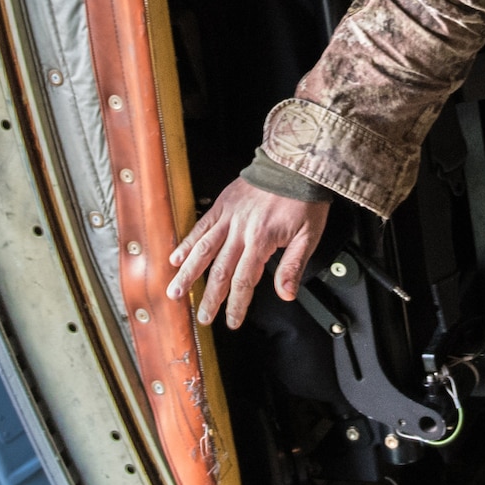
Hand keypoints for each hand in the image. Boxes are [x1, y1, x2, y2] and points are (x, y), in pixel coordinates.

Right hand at [166, 177, 328, 329]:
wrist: (295, 163)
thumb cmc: (304, 199)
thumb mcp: (309, 235)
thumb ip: (293, 266)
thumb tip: (285, 294)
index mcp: (261, 240)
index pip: (244, 280)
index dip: (237, 304)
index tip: (232, 321)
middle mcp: (240, 230)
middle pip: (220, 271)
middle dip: (210, 298)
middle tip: (202, 317)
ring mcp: (228, 216)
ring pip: (203, 250)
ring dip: (188, 274)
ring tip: (176, 292)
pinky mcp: (222, 204)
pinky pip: (200, 226)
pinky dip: (187, 243)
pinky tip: (175, 258)